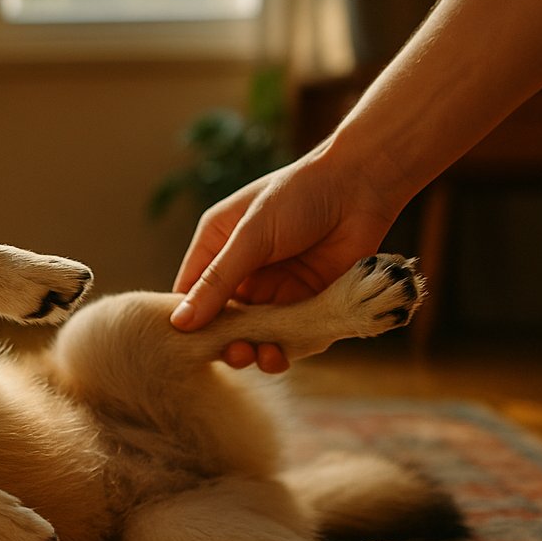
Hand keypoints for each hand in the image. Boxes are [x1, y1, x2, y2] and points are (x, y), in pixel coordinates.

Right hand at [170, 143, 404, 371]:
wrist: (363, 186)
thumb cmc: (298, 196)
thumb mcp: (250, 237)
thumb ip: (217, 281)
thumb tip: (179, 322)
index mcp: (217, 247)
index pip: (190, 293)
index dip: (186, 321)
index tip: (186, 347)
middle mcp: (243, 272)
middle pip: (222, 321)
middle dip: (224, 341)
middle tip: (234, 351)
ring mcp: (276, 289)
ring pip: (256, 334)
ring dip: (255, 350)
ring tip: (261, 354)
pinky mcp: (308, 302)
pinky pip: (291, 336)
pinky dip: (286, 349)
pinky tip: (282, 352)